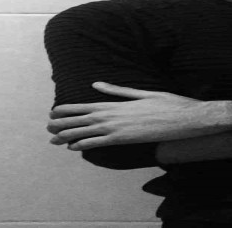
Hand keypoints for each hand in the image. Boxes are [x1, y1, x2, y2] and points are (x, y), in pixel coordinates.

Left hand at [47, 82, 231, 150]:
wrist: (184, 118)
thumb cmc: (167, 104)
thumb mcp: (142, 93)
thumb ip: (117, 90)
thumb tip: (97, 84)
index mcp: (117, 103)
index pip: (86, 105)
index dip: (68, 109)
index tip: (54, 110)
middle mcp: (114, 116)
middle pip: (81, 119)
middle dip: (62, 123)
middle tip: (47, 127)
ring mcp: (118, 129)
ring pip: (86, 132)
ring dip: (68, 135)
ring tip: (53, 139)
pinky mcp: (125, 140)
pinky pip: (99, 143)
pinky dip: (84, 144)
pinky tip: (74, 147)